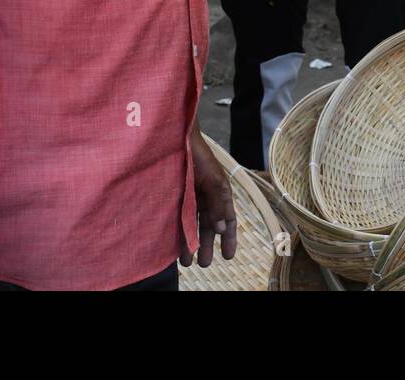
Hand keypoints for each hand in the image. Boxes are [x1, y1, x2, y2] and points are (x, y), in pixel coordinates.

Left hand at [182, 131, 236, 266]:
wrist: (176, 139)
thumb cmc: (200, 157)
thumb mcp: (214, 181)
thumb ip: (219, 204)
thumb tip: (223, 229)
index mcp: (220, 193)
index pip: (228, 220)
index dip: (230, 238)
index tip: (229, 256)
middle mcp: (206, 198)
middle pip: (209, 227)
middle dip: (207, 246)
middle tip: (204, 265)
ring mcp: (190, 198)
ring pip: (192, 226)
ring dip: (190, 243)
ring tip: (187, 262)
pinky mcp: (175, 197)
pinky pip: (178, 219)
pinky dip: (178, 232)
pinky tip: (175, 245)